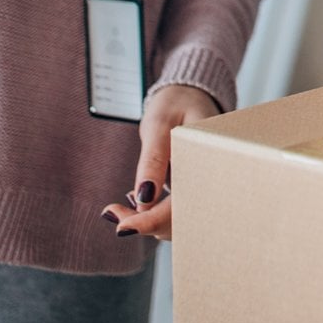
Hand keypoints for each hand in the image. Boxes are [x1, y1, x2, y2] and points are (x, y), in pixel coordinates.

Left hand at [100, 85, 220, 241]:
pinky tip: (133, 201)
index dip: (153, 220)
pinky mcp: (191, 189)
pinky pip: (174, 210)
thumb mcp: (160, 124)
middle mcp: (209, 179)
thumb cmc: (176, 103)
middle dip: (145, 224)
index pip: (183, 204)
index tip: (123, 228)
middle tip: (113, 213)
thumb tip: (144, 200)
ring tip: (117, 210)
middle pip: (180, 219)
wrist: (188, 95)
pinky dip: (152, 213)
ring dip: (147, 221)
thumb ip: (153, 160)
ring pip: (176, 219)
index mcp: (208, 162)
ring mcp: (201, 186)